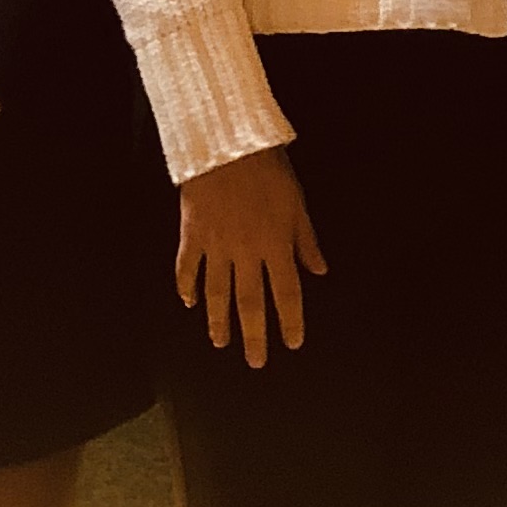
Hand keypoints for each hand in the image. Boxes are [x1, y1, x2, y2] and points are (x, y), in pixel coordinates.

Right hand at [177, 144, 324, 366]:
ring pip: (218, 293)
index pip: (286, 293)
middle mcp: (246, 252)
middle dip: (254, 335)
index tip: (293, 343)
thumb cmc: (269, 169)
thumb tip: (319, 271)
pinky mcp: (192, 234)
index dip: (290, 321)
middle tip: (256, 362)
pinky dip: (187, 287)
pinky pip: (187, 268)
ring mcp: (216, 246)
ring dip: (219, 321)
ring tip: (220, 342)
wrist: (226, 143)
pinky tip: (189, 303)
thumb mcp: (297, 202)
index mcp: (276, 245)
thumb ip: (306, 240)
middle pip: (250, 303)